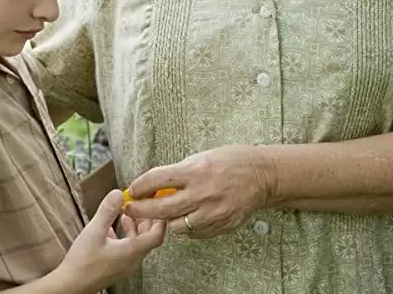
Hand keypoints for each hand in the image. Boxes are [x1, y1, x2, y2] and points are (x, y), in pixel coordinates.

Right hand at [56, 189, 165, 292]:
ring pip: (137, 243)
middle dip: (145, 219)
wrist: (71, 284)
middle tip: (141, 205)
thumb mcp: (94, 231)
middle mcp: (132, 259)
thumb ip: (107, 212)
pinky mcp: (116, 266)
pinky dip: (124, 235)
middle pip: (148, 237)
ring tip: (127, 213)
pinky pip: (127, 248)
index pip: (157, 234)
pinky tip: (112, 228)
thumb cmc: (83, 263)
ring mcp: (125, 264)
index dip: (158, 217)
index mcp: (132, 251)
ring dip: (134, 227)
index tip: (155, 204)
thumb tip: (118, 194)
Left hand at [122, 145, 275, 238]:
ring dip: (167, 220)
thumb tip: (153, 185)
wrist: (261, 175)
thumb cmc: (230, 161)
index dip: (139, 187)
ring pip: (176, 226)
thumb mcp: (200, 158)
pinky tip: (188, 216)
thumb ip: (178, 173)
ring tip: (167, 211)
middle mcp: (202, 194)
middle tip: (131, 208)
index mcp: (194, 171)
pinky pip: (194, 233)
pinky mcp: (222, 226)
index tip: (131, 190)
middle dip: (140, 210)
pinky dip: (187, 227)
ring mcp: (213, 213)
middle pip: (161, 209)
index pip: (156, 180)